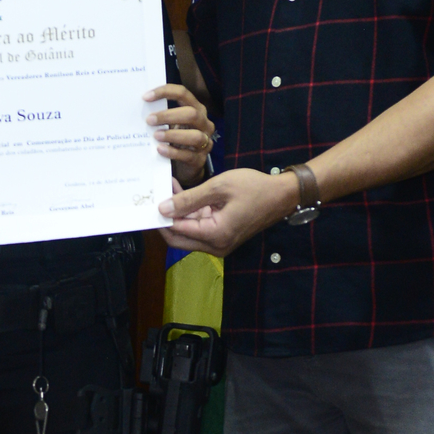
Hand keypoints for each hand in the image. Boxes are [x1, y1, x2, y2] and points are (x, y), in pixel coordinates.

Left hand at [144, 84, 215, 186]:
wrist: (184, 166)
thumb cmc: (175, 140)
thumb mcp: (171, 124)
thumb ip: (162, 116)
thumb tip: (140, 108)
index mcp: (197, 109)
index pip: (183, 94)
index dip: (165, 92)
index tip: (146, 97)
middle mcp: (204, 123)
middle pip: (191, 114)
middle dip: (168, 116)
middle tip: (149, 120)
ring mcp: (205, 142)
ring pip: (195, 136)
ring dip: (173, 135)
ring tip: (156, 136)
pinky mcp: (200, 160)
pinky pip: (188, 155)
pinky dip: (173, 152)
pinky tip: (160, 149)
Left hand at [159, 168, 296, 256]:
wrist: (283, 195)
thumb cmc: (255, 188)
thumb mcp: (219, 187)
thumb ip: (189, 199)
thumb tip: (162, 209)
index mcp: (215, 235)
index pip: (176, 230)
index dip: (160, 216)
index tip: (150, 198)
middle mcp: (216, 246)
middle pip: (178, 238)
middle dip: (164, 219)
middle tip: (155, 197)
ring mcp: (220, 244)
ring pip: (188, 233)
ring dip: (178, 214)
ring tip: (169, 189)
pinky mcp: (222, 237)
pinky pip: (199, 229)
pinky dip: (190, 214)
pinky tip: (183, 194)